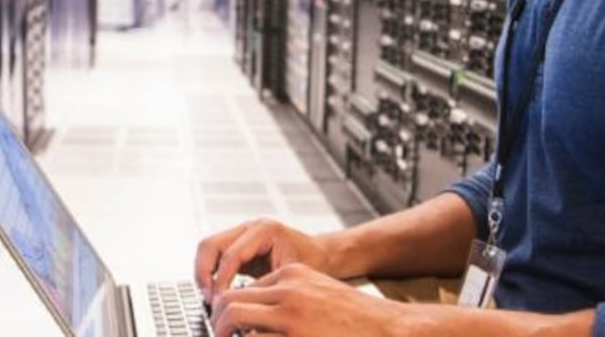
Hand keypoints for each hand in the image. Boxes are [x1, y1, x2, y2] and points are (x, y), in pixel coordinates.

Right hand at [194, 218, 330, 300]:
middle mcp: (250, 227)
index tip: (220, 302)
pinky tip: (217, 292)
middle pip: (210, 244)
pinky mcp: (239, 242)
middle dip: (204, 274)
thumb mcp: (292, 277)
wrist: (322, 254)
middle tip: (209, 298)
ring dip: (203, 273)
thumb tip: (243, 306)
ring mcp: (242, 232)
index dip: (221, 281)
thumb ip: (266, 288)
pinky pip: (215, 254)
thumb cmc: (313, 263)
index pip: (231, 254)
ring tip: (210, 297)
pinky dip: (211, 272)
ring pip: (208, 248)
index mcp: (264, 230)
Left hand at [210, 263, 405, 336]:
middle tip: (216, 335)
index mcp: (293, 274)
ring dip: (222, 333)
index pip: (244, 288)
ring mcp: (291, 315)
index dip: (228, 309)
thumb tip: (258, 318)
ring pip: (234, 318)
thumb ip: (289, 298)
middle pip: (231, 300)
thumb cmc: (357, 318)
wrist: (389, 327)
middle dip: (216, 321)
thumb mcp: (319, 293)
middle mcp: (288, 290)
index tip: (224, 325)